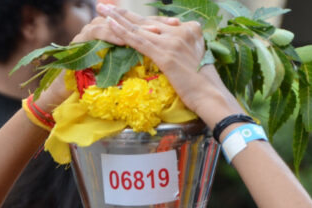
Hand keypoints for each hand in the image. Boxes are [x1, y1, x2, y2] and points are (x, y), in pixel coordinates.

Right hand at [33, 10, 177, 110]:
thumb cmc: (94, 82)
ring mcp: (91, 31)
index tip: (177, 27)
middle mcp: (104, 26)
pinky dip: (111, 35)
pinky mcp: (80, 39)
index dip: (158, 25)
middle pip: (130, 21)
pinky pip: (98, 33)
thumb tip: (163, 59)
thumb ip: (135, 58)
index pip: (139, 24)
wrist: (66, 90)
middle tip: (169, 27)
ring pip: (115, 24)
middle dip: (150, 24)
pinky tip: (124, 40)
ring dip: (133, 29)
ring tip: (151, 33)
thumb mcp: (120, 68)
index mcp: (115, 32)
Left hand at [97, 4, 241, 127]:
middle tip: (104, 5)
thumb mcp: (193, 59)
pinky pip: (138, 41)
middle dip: (122, 12)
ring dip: (117, 18)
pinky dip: (122, 32)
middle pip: (146, 20)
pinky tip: (109, 25)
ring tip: (101, 9)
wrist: (210, 95)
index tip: (122, 12)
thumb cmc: (202, 84)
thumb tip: (168, 51)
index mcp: (190, 28)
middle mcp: (182, 29)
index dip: (138, 18)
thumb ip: (181, 49)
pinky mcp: (165, 54)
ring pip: (139, 28)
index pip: (158, 22)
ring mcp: (173, 40)